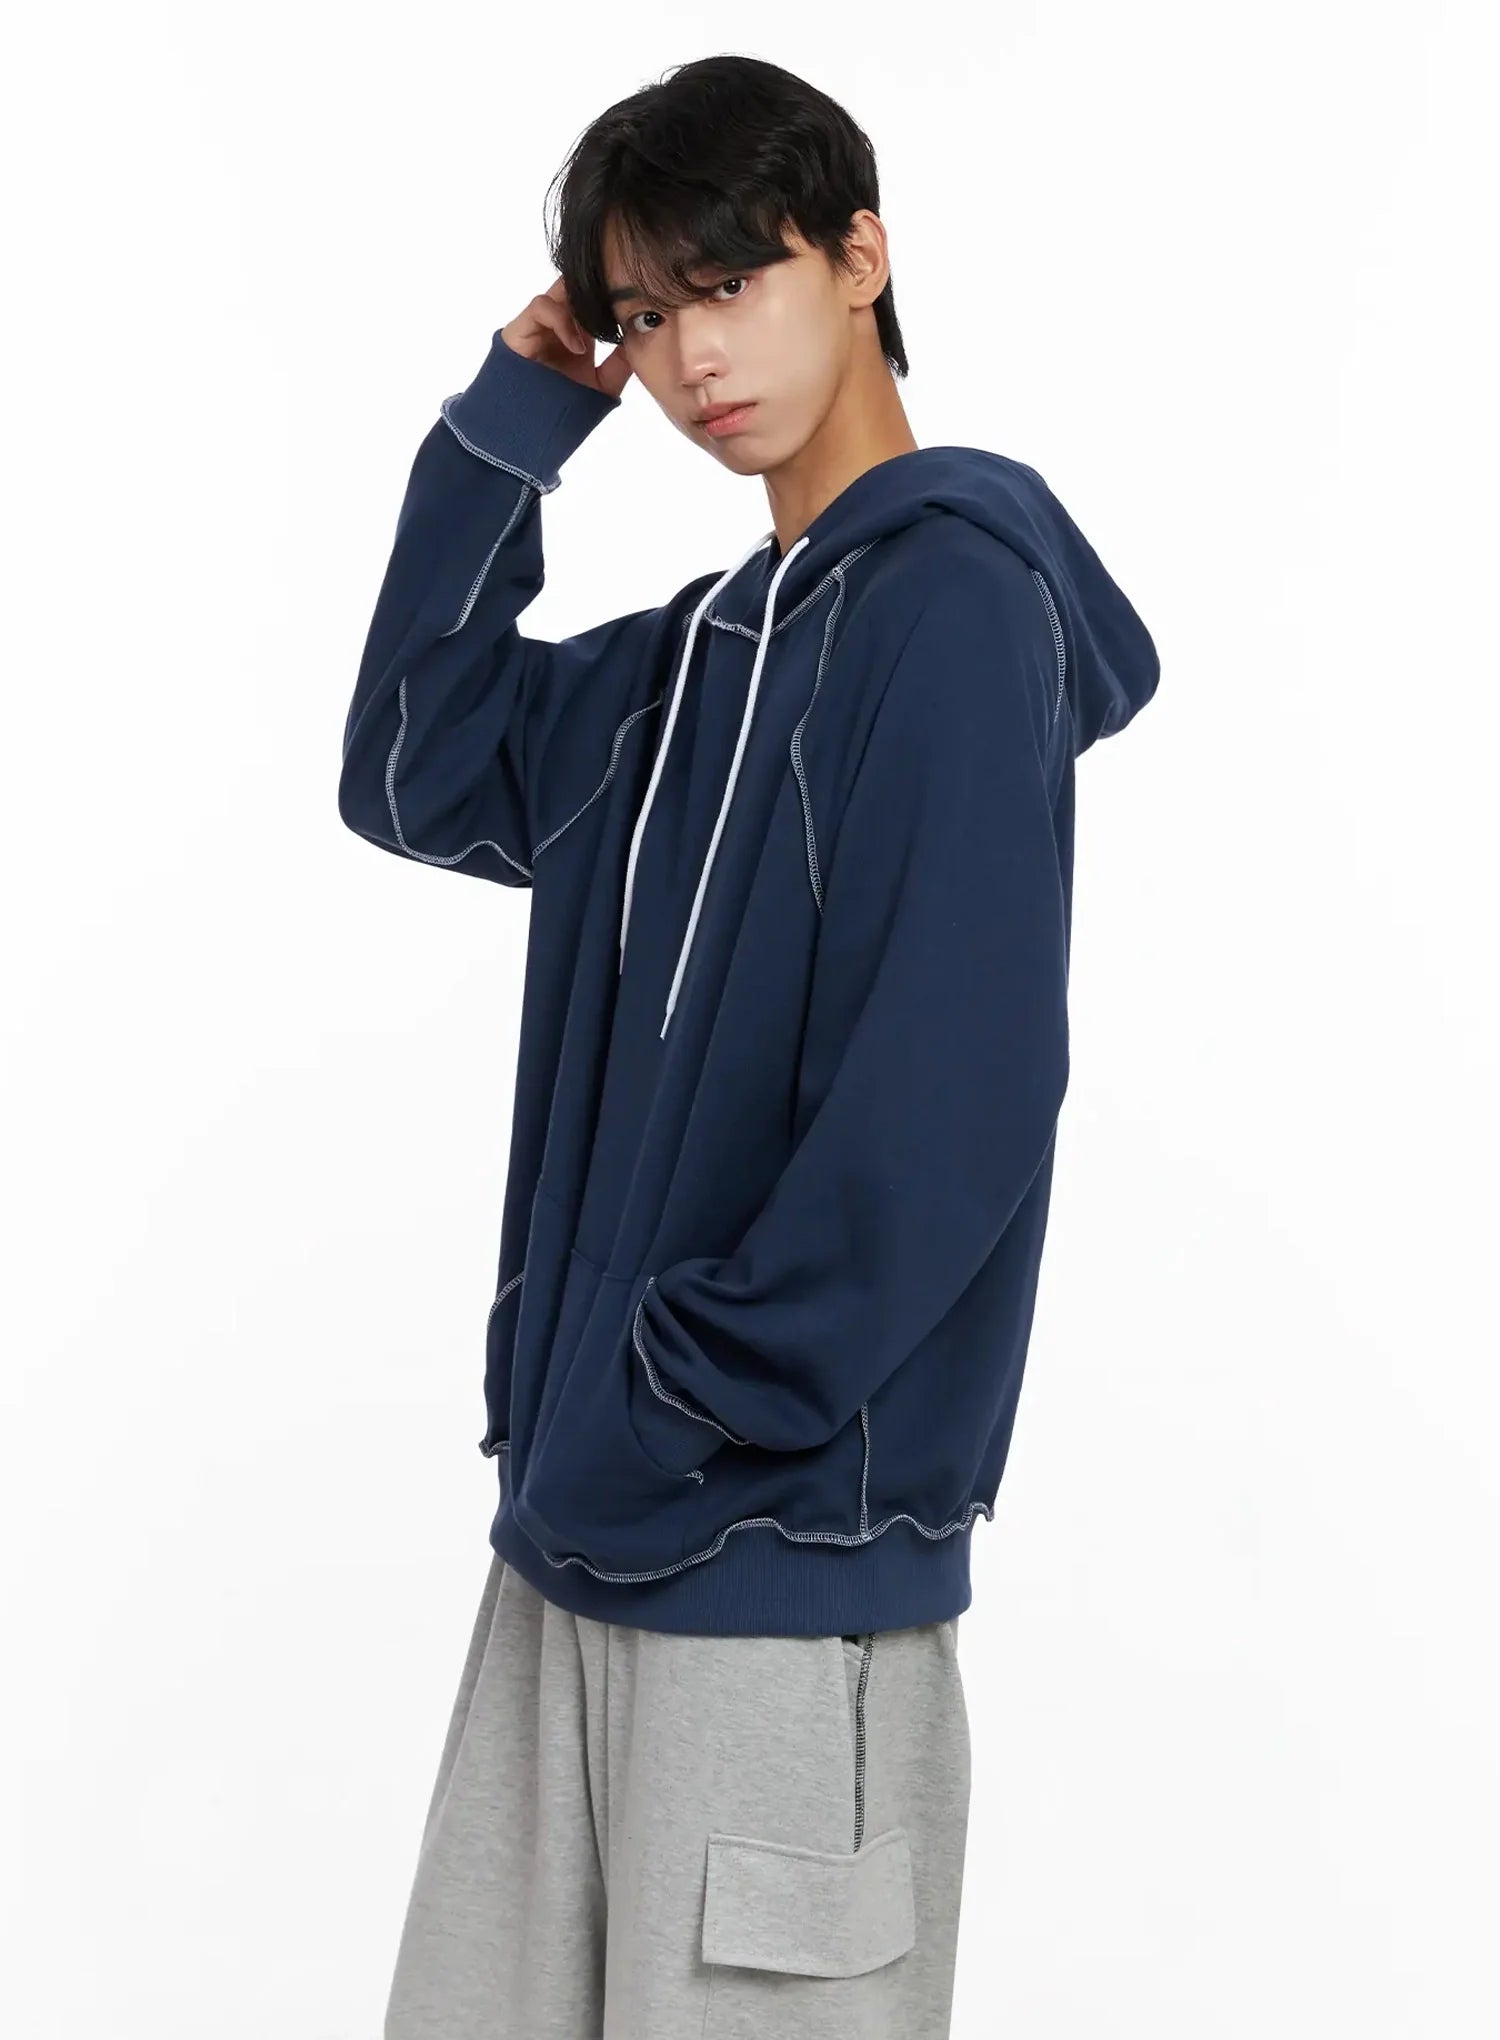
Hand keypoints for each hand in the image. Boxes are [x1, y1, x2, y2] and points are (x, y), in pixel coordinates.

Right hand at [501, 277, 633, 400]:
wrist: (531, 428)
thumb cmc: (564, 408)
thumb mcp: (603, 386)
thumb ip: (620, 364)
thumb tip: (642, 339)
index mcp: (580, 331)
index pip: (596, 299)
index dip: (613, 295)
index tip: (635, 301)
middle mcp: (560, 321)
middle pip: (580, 288)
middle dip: (600, 291)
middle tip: (620, 302)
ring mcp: (540, 322)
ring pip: (562, 289)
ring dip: (582, 305)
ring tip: (599, 329)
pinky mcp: (521, 325)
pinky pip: (541, 306)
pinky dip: (563, 321)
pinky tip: (578, 348)